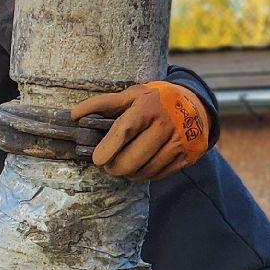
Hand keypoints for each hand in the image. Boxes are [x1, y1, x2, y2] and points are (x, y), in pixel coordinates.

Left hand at [70, 81, 209, 180]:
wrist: (195, 103)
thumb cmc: (155, 99)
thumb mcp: (131, 94)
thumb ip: (103, 104)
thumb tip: (74, 115)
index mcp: (147, 106)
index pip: (124, 131)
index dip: (108, 148)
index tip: (97, 159)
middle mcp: (165, 125)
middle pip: (132, 159)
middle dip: (115, 167)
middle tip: (108, 165)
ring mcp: (178, 142)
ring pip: (145, 171)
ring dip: (129, 173)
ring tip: (124, 165)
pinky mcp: (187, 156)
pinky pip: (159, 175)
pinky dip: (146, 174)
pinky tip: (141, 166)